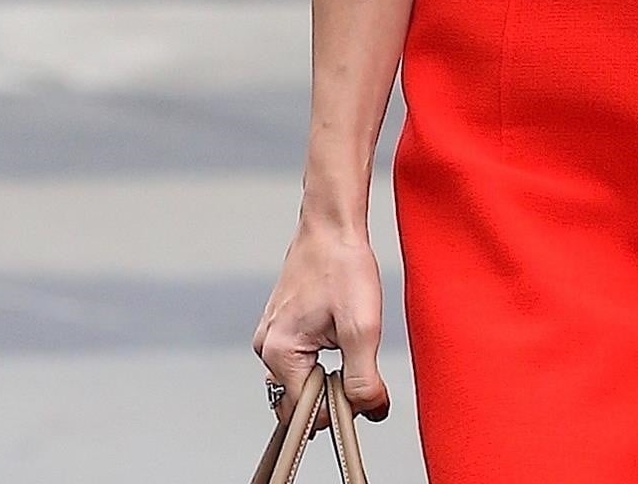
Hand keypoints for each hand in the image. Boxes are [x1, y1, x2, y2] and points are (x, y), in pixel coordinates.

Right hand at [254, 214, 389, 427]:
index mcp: (279, 352)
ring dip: (325, 375)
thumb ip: (363, 378)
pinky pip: (298, 358)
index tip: (362, 390)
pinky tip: (339, 334)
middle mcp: (266, 347)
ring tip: (349, 344)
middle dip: (329, 395)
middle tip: (357, 363)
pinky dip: (319, 359)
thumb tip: (371, 411)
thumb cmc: (343, 265)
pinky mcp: (281, 324)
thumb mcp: (363, 327)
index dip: (338, 410)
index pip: (305, 414)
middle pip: (297, 401)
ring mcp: (270, 334)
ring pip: (298, 380)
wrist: (333, 223)